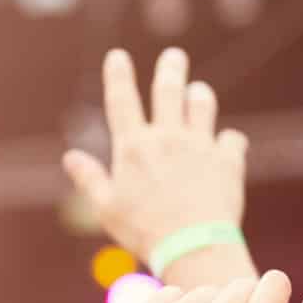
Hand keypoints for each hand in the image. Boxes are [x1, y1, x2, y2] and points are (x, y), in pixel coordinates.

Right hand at [63, 48, 245, 266]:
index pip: (122, 100)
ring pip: (202, 105)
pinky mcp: (227, 161)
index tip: (118, 55)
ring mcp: (200, 146)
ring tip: (199, 92)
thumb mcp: (107, 209)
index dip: (119, 75)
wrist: (194, 247)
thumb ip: (90, 179)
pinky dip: (230, 141)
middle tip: (175, 56)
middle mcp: (167, 137)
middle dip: (171, 67)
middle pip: (169, 89)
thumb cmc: (145, 233)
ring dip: (200, 96)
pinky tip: (229, 145)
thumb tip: (70, 157)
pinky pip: (232, 140)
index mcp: (134, 146)